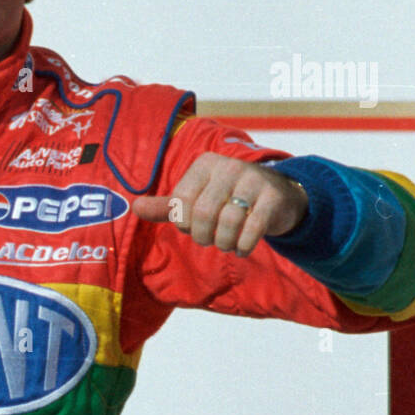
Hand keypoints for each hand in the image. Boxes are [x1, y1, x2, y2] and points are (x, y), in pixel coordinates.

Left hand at [132, 152, 307, 256]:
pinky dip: (243, 246)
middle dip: (203, 236)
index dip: (184, 223)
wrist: (279, 195)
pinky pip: (252, 229)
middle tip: (211, 240)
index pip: (181, 201)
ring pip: (228, 223)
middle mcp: (228, 167)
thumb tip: (135, 208)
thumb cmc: (229, 199)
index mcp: (204, 164)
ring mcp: (253, 180)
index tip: (193, 227)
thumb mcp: (198, 199)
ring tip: (228, 244)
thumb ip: (168, 207)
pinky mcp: (273, 197)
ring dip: (224, 243)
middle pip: (203, 214)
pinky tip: (242, 249)